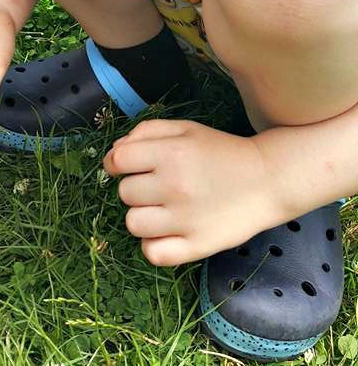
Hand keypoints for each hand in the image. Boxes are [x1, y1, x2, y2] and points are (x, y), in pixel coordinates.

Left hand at [103, 119, 282, 265]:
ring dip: (143, 216)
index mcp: (171, 153)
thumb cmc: (222, 151)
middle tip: (159, 185)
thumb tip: (113, 153)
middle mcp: (174, 185)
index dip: (116, 163)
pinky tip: (168, 232)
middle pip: (124, 193)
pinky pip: (152, 253)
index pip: (117, 160)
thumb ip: (146, 131)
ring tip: (163, 209)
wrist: (267, 179)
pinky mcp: (197, 246)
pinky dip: (154, 245)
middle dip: (137, 187)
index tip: (127, 166)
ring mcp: (185, 219)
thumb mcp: (186, 128)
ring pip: (133, 224)